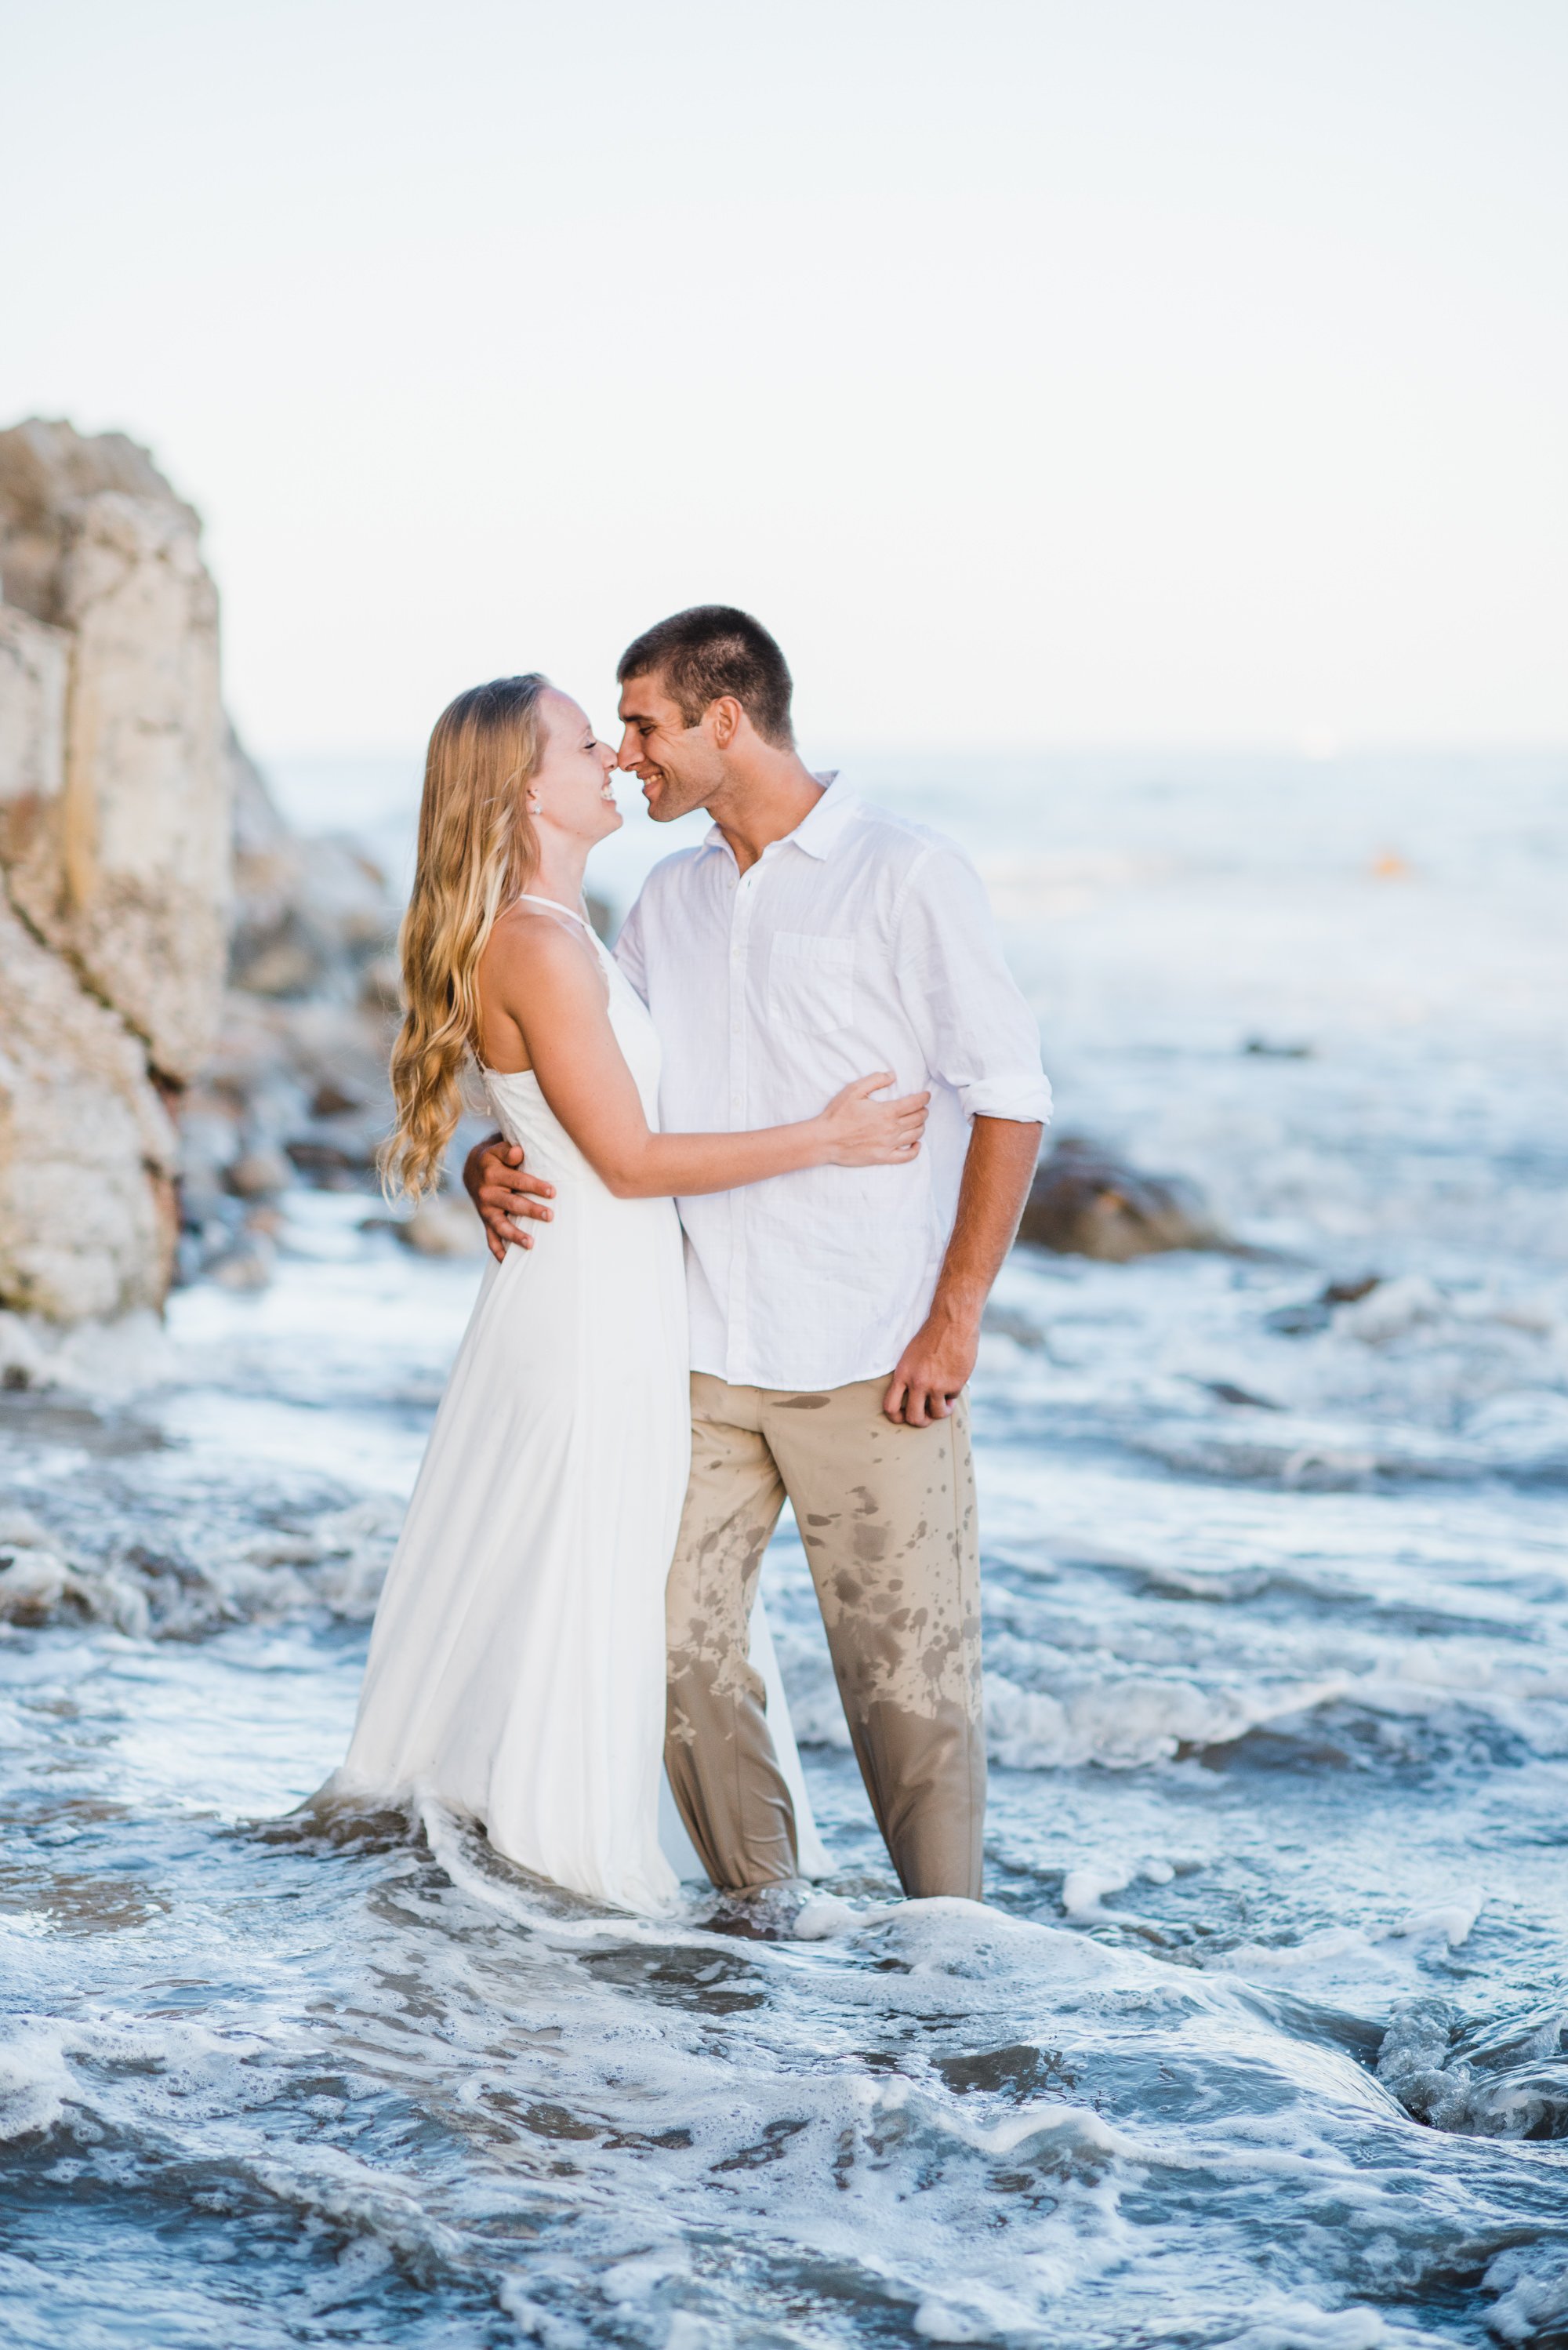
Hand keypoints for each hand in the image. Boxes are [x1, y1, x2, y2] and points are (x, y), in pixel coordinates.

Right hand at [462, 1132, 555, 1262]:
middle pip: (512, 1204)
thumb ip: (508, 1150)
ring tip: (530, 1244)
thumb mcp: (497, 1148)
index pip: (517, 1180)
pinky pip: (490, 1238)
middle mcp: (487, 1193)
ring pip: (500, 1225)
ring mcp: (485, 1210)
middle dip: (531, 1211)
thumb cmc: (494, 1157)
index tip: (552, 1192)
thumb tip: (518, 1152)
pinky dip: (498, 1250)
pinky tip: (508, 1261)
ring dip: (515, 1235)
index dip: (535, 1186)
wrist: (471, 1169)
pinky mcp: (485, 1221)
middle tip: (550, 1216)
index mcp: (492, 1173)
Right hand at [816, 1073, 929, 1166]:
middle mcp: (892, 1128)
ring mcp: (889, 1144)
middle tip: (922, 1107)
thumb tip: (892, 1075)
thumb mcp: (854, 1090)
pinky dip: (915, 1150)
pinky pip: (907, 1156)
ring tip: (918, 1122)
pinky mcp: (884, 1157)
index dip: (924, 1098)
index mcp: (887, 1111)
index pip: (914, 1103)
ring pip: (915, 1135)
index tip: (926, 1096)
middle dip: (923, 1111)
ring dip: (921, 1126)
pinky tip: (916, 1144)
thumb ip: (875, 1080)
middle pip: (918, 1119)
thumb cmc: (838, 1114)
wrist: (825, 1139)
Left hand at [882, 1299, 978, 1426]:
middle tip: (927, 1416)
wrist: (952, 1322)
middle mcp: (917, 1382)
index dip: (896, 1417)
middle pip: (914, 1418)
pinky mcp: (954, 1384)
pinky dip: (953, 1395)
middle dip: (921, 1422)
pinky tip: (954, 1381)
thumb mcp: (911, 1356)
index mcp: (903, 1374)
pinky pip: (952, 1399)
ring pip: (937, 1414)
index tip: (904, 1417)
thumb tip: (914, 1400)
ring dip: (942, 1411)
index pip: (890, 1406)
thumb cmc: (932, 1336)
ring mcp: (936, 1385)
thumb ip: (910, 1377)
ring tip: (945, 1402)